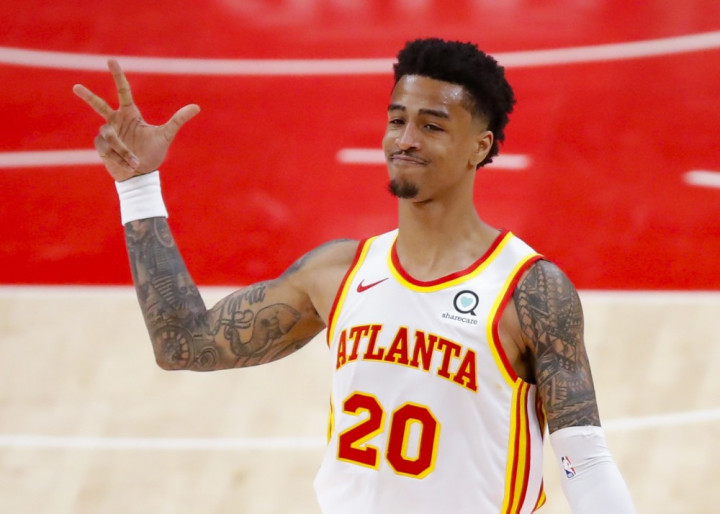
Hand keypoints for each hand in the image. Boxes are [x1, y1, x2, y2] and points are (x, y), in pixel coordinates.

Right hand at [73, 59, 199, 180]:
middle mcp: (115, 120)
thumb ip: (178, 120)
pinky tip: (128, 164)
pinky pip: (106, 148)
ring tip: (135, 162)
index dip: (117, 75)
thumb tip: (197, 107)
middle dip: (88, 96)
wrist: (142, 175)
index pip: (123, 91)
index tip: (111, 60)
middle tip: (75, 87)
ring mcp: (107, 133)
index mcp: (130, 113)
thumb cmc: (153, 153)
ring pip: (109, 136)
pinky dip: (119, 157)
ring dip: (123, 150)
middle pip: (99, 105)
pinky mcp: (101, 146)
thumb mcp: (166, 135)